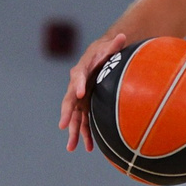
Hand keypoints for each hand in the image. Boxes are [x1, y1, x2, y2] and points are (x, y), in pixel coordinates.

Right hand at [59, 31, 129, 150]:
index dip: (78, 85)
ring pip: (75, 116)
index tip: (80, 94)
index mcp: (81, 70)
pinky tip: (88, 148)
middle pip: (69, 101)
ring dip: (73, 132)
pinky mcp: (86, 106)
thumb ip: (114, 44)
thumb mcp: (109, 46)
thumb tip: (122, 36)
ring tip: (72, 148)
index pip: (78, 77)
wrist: (100, 57)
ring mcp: (80, 98)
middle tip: (64, 126)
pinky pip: (84, 122)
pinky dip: (85, 134)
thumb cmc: (104, 51)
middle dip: (67, 114)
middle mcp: (77, 86)